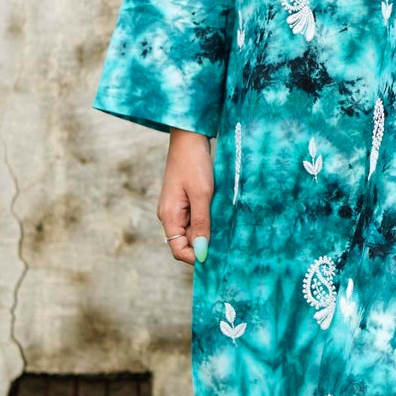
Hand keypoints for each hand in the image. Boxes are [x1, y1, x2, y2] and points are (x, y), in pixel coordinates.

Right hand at [158, 129, 213, 264]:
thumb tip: (201, 252)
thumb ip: (201, 224)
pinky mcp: (184, 201)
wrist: (189, 138)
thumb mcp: (202, 194)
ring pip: (192, 231)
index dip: (195, 257)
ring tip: (225, 225)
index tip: (217, 256)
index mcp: (168, 216)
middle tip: (226, 240)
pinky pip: (195, 219)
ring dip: (207, 232)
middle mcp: (169, 215)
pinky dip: (207, 221)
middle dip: (204, 244)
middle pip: (186, 242)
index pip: (178, 250)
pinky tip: (219, 215)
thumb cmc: (194, 163)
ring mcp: (176, 208)